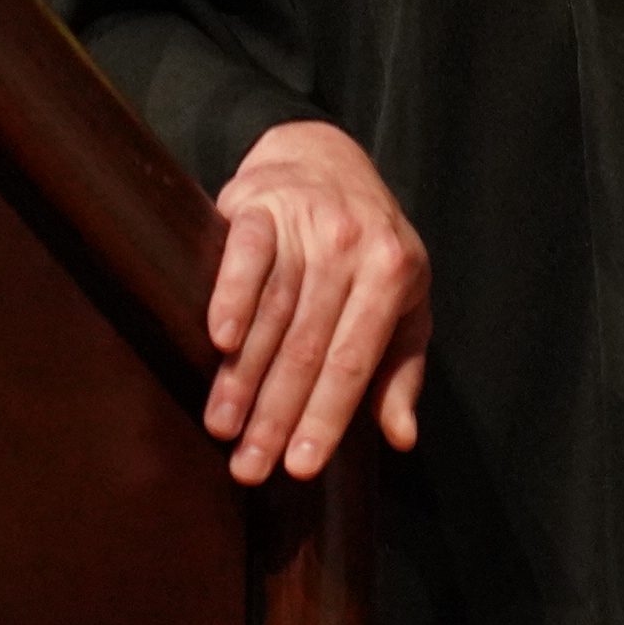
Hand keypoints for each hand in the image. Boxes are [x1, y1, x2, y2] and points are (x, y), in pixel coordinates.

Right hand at [203, 118, 429, 483]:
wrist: (323, 155)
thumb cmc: (369, 245)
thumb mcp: (405, 302)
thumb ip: (402, 370)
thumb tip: (402, 437)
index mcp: (393, 272)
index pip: (353, 361)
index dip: (326, 418)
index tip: (299, 468)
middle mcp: (351, 246)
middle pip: (308, 346)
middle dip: (276, 414)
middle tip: (248, 467)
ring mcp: (305, 221)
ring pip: (272, 312)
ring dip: (243, 375)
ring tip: (222, 426)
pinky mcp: (259, 204)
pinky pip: (244, 255)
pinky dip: (231, 297)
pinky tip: (218, 341)